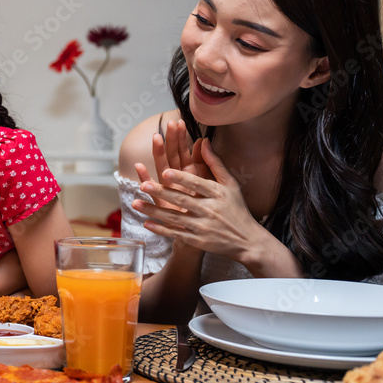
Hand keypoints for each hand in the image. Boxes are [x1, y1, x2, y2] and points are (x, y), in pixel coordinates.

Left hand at [131, 138, 266, 262]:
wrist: (247, 241)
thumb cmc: (236, 208)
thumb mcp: (230, 184)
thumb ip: (214, 163)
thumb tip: (203, 140)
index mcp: (217, 194)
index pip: (196, 184)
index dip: (181, 178)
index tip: (165, 172)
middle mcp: (209, 210)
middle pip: (181, 200)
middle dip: (161, 192)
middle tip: (143, 185)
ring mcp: (202, 227)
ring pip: (174, 218)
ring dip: (154, 211)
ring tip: (136, 203)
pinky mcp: (198, 241)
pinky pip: (176, 234)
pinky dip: (161, 230)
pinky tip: (146, 224)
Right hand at [135, 120, 210, 210]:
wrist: (204, 236)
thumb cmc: (208, 212)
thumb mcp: (212, 185)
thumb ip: (207, 163)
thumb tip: (204, 141)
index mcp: (188, 176)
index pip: (182, 152)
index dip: (180, 138)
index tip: (178, 122)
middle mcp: (176, 181)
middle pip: (171, 156)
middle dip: (170, 140)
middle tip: (168, 124)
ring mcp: (168, 191)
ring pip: (162, 169)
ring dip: (158, 154)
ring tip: (156, 138)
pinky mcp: (163, 204)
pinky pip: (153, 189)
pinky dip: (145, 178)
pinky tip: (140, 167)